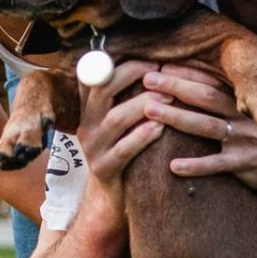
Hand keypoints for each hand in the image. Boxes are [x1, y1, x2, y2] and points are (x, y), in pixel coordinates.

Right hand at [74, 60, 163, 224]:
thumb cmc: (124, 150)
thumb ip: (125, 97)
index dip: (122, 64)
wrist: (112, 197)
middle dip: (133, 76)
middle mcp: (87, 125)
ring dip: (144, 105)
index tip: (151, 60)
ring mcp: (93, 148)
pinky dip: (142, 137)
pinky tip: (160, 128)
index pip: (98, 76)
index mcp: (89, 109)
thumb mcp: (119, 122)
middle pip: (104, 91)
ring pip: (116, 119)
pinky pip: (123, 150)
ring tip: (169, 97)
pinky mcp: (104, 170)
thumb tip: (153, 64)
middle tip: (162, 73)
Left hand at [141, 67, 256, 208]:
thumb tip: (202, 92)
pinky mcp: (245, 163)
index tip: (161, 65)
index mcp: (244, 103)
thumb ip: (234, 104)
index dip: (186, 73)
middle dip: (174, 87)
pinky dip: (195, 166)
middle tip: (147, 80)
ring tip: (149, 110)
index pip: (212, 82)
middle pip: (205, 98)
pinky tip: (173, 166)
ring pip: (205, 126)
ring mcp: (244, 139)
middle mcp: (243, 117)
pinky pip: (217, 165)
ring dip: (176, 117)